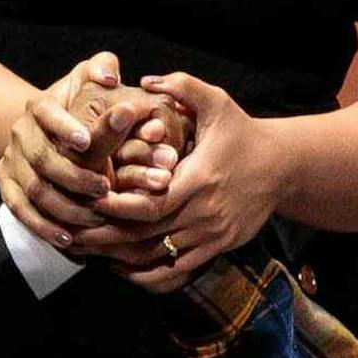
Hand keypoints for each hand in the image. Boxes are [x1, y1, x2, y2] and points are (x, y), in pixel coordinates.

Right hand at [0, 53, 182, 250]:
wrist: (48, 132)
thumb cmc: (81, 105)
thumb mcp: (89, 81)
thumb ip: (102, 67)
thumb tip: (108, 75)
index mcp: (39, 106)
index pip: (46, 113)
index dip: (64, 127)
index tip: (87, 142)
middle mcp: (20, 133)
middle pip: (41, 158)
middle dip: (74, 176)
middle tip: (105, 188)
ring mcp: (11, 161)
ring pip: (33, 189)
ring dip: (65, 206)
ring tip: (95, 217)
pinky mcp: (7, 187)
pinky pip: (21, 210)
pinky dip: (43, 226)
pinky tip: (68, 238)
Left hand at [97, 71, 284, 294]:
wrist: (283, 166)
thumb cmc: (242, 132)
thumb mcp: (217, 102)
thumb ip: (182, 86)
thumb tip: (146, 81)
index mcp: (198, 179)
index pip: (149, 204)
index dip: (115, 208)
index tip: (88, 202)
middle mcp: (204, 212)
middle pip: (147, 237)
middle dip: (107, 238)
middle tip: (74, 234)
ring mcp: (212, 235)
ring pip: (158, 258)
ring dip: (122, 259)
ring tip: (90, 252)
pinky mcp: (219, 247)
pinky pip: (178, 271)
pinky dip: (148, 275)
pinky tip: (124, 269)